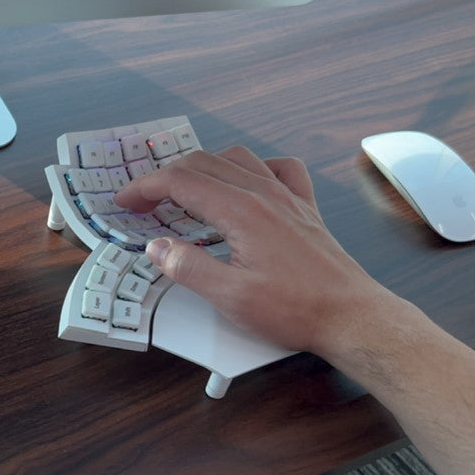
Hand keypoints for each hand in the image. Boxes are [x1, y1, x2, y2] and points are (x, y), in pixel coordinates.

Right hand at [113, 146, 386, 355]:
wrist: (349, 315)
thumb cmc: (295, 309)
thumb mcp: (230, 297)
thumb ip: (188, 267)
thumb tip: (158, 247)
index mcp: (241, 212)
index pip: (180, 181)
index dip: (145, 187)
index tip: (125, 201)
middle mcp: (264, 194)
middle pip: (203, 163)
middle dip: (164, 177)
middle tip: (142, 202)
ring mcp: (287, 197)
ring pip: (236, 159)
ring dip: (201, 167)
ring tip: (182, 189)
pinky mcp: (303, 207)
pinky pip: (276, 168)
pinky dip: (250, 168)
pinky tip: (243, 183)